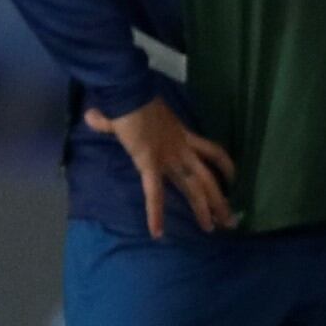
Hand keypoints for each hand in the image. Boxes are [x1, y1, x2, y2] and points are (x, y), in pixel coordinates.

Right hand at [84, 95, 236, 239]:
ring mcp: (168, 157)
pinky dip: (155, 213)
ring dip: (204, 209)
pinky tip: (156, 232)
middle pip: (208, 178)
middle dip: (219, 200)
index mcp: (182, 135)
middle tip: (230, 222)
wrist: (129, 93)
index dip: (226, 166)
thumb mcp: (130, 111)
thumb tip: (91, 117)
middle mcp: (181, 149)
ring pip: (194, 187)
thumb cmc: (132, 98)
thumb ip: (110, 119)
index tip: (233, 180)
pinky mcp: (150, 164)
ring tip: (212, 229)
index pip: (212, 152)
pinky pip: (154, 192)